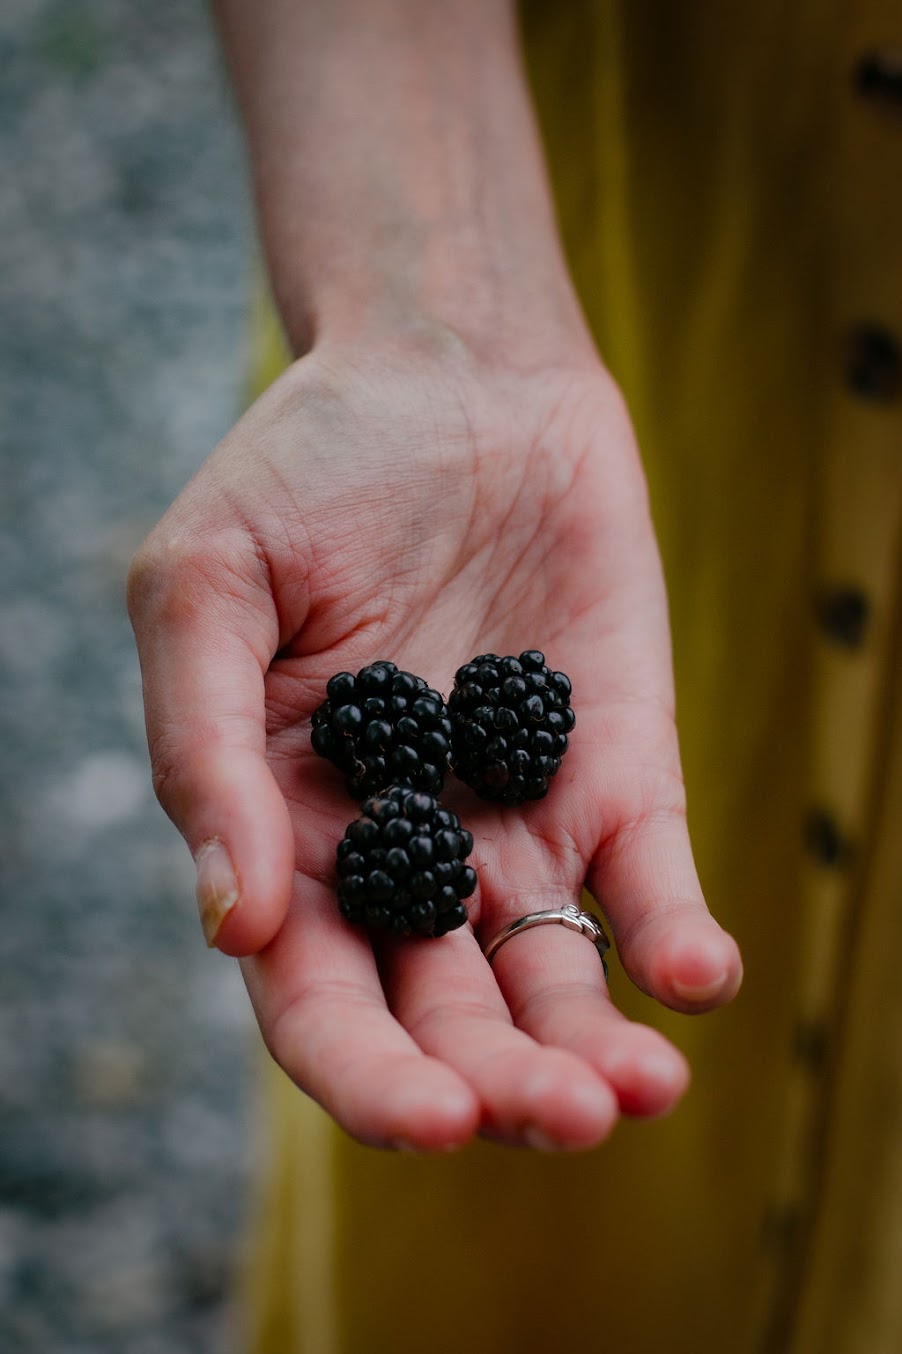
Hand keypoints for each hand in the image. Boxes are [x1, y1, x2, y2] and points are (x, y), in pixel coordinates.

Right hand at [128, 332, 741, 1151]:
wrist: (447, 373)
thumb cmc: (303, 471)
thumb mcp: (205, 588)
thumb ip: (204, 751)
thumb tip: (234, 924)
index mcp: (293, 831)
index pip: (319, 997)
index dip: (366, 1071)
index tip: (428, 1116)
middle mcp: (407, 851)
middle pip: (448, 1015)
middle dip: (500, 1083)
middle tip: (558, 1118)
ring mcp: (515, 817)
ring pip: (555, 976)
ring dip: (595, 1046)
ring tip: (637, 1089)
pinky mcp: (615, 766)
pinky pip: (646, 876)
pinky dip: (677, 934)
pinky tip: (697, 976)